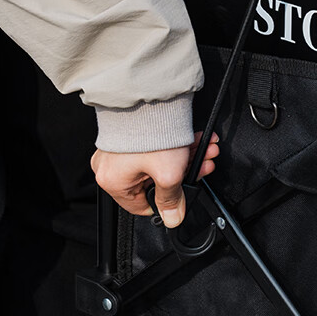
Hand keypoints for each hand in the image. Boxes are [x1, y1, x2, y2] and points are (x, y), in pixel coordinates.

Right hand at [90, 131, 219, 227]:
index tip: (183, 193)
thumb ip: (172, 200)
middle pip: (154, 182)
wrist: (149, 97)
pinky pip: (154, 149)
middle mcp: (110, 167)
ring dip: (184, 158)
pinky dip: (175, 147)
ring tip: (206, 152)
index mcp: (112, 182)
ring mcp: (119, 150)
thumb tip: (173, 218)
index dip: (167, 201)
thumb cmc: (149, 133)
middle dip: (183, 173)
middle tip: (202, 165)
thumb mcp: (168, 174)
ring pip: (158, 163)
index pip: (143, 206)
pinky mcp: (128, 135)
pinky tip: (196, 143)